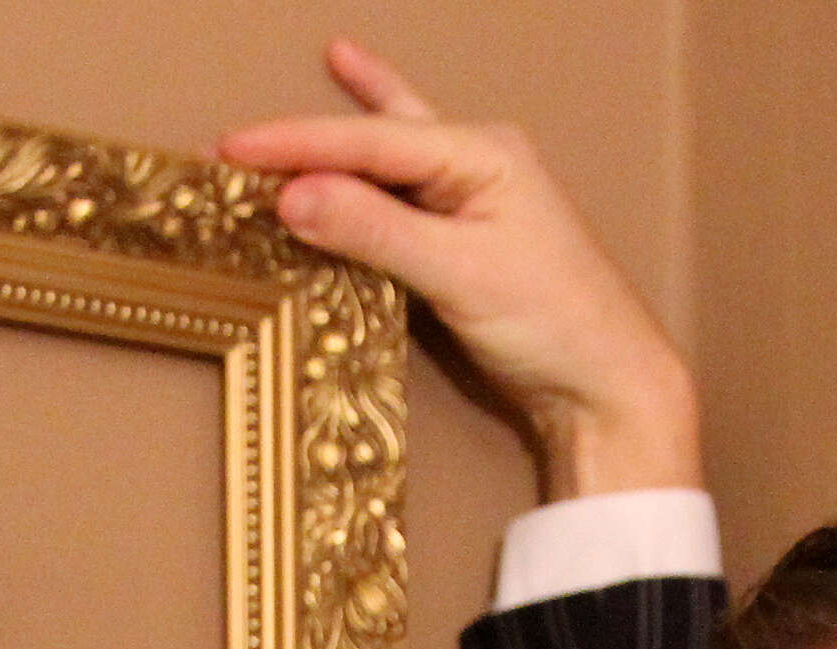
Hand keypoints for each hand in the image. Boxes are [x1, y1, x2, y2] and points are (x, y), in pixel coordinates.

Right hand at [219, 41, 698, 498]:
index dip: (294, 145)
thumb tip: (293, 195)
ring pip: (390, 149)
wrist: (608, 383)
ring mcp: (474, 193)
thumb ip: (374, 230)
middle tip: (228, 147)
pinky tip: (369, 94)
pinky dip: (372, 155)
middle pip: (374, 137)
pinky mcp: (465, 232)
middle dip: (305, 137)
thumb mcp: (458, 273)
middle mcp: (477, 159)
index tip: (228, 151)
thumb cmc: (553, 323)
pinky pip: (403, 182)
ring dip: (341, 129)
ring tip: (315, 77)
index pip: (369, 140)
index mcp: (481, 152)